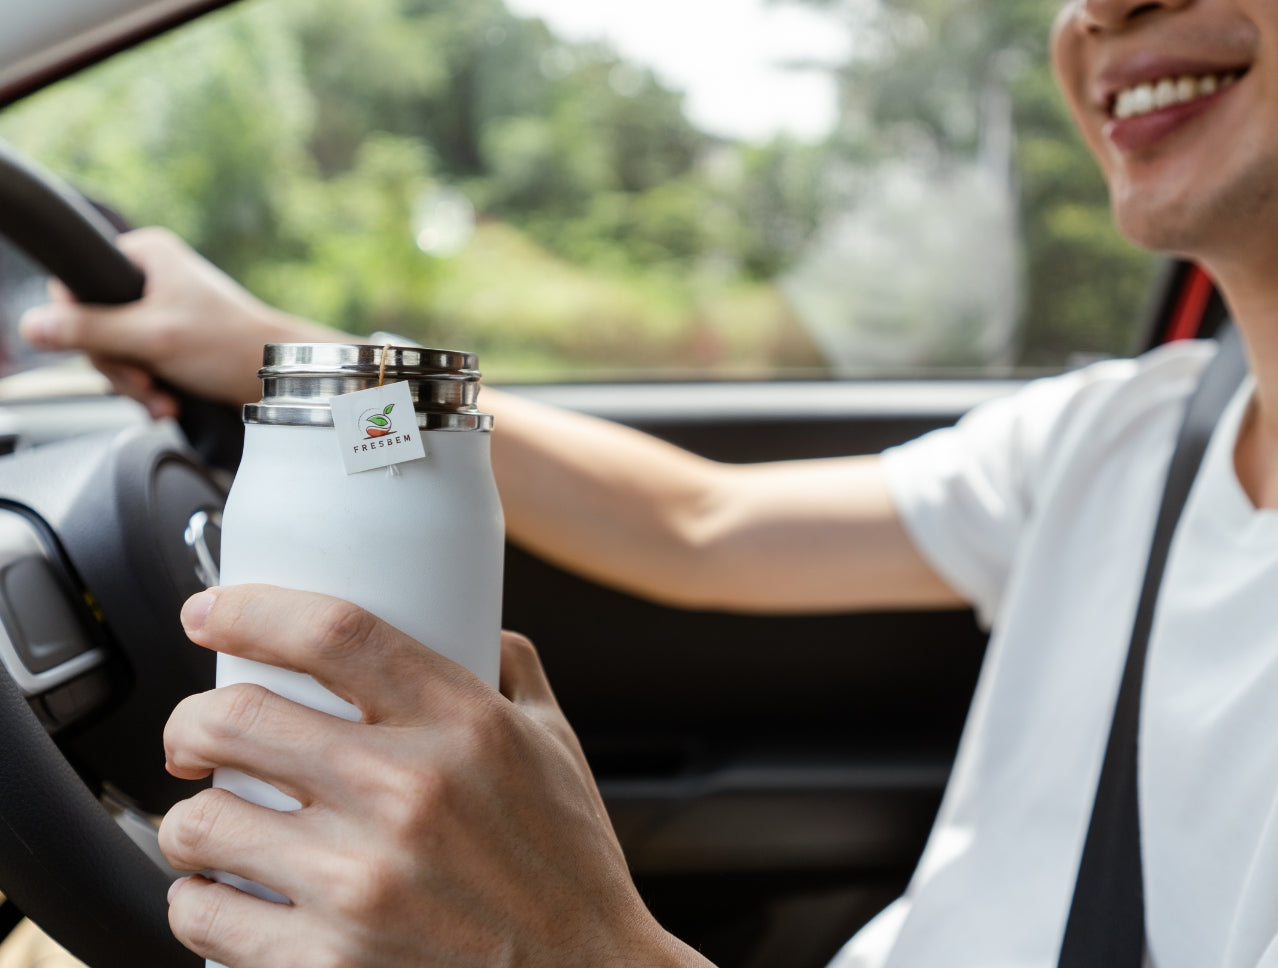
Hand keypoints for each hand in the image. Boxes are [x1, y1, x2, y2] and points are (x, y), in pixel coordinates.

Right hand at [18, 228, 343, 416]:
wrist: (282, 378)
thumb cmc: (232, 346)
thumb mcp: (152, 338)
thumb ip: (90, 331)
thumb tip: (32, 325)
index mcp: (146, 254)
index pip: (76, 284)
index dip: (82, 327)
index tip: (112, 352)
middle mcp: (153, 275)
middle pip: (95, 325)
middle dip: (119, 366)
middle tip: (146, 382)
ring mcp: (164, 308)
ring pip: (117, 351)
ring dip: (136, 384)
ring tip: (163, 398)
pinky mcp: (174, 338)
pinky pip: (141, 363)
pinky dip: (151, 388)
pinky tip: (170, 402)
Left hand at [158, 585, 711, 967]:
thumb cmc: (569, 864)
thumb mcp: (555, 743)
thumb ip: (511, 669)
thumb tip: (470, 623)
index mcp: (464, 724)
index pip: (331, 633)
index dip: (249, 610)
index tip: (211, 614)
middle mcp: (408, 793)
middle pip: (238, 719)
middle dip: (189, 721)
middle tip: (195, 735)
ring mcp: (363, 883)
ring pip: (202, 822)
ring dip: (188, 818)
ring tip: (210, 823)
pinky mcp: (331, 963)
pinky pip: (206, 919)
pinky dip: (195, 901)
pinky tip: (220, 893)